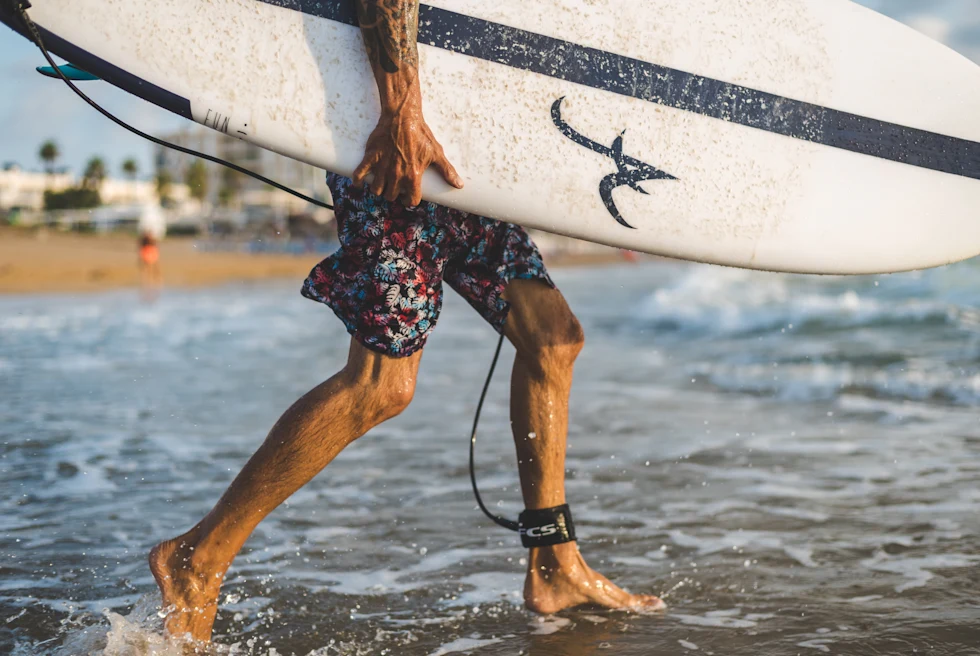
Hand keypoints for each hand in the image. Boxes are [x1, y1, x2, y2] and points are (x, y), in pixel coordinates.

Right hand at [353, 88, 462, 205]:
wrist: (402, 117)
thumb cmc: (421, 134)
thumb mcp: (436, 153)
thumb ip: (447, 171)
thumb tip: (459, 185)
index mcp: (413, 176)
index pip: (410, 200)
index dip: (409, 200)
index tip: (408, 196)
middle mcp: (397, 175)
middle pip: (392, 196)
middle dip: (394, 194)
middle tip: (395, 186)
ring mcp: (382, 167)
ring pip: (377, 190)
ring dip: (379, 189)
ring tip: (382, 183)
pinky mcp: (371, 157)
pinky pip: (360, 174)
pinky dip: (358, 181)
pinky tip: (360, 182)